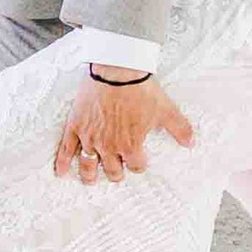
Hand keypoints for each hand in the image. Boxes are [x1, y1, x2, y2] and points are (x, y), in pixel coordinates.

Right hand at [52, 73, 195, 183]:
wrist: (116, 70)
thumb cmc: (140, 89)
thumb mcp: (165, 109)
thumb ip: (179, 128)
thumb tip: (192, 142)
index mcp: (130, 144)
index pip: (135, 165)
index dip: (138, 164)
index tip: (139, 162)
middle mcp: (109, 145)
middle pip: (112, 169)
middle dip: (116, 173)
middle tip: (116, 173)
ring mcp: (90, 137)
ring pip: (88, 164)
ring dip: (89, 175)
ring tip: (90, 181)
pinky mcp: (76, 125)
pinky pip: (66, 148)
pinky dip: (62, 162)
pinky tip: (60, 172)